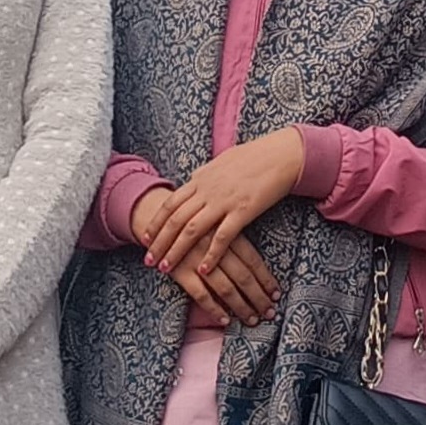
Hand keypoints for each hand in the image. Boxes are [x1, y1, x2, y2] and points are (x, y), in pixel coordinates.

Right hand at [131, 186, 282, 323]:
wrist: (156, 214)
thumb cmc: (193, 220)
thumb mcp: (216, 219)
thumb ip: (234, 236)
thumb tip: (257, 261)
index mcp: (225, 231)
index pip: (253, 260)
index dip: (266, 279)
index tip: (276, 294)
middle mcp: (214, 245)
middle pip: (243, 276)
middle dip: (258, 297)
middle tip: (270, 313)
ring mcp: (196, 259)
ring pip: (225, 288)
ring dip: (241, 307)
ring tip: (253, 319)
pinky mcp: (180, 270)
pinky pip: (200, 294)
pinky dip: (214, 309)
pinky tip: (225, 319)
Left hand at [141, 130, 308, 284]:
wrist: (279, 155)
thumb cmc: (253, 157)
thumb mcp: (221, 162)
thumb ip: (205, 175)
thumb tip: (192, 181)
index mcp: (201, 179)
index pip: (170, 203)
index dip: (156, 222)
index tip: (145, 238)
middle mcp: (208, 190)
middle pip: (176, 220)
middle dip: (160, 242)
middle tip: (148, 260)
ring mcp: (224, 201)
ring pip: (193, 230)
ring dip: (177, 251)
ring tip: (167, 268)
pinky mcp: (243, 211)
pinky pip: (222, 237)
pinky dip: (211, 255)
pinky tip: (203, 270)